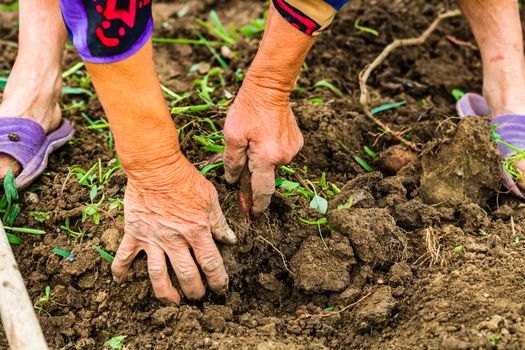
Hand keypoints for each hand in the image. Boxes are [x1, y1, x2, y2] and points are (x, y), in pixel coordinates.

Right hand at [111, 156, 235, 303]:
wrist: (156, 167)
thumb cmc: (185, 179)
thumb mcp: (210, 198)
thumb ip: (219, 222)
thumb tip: (230, 240)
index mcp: (197, 230)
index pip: (210, 263)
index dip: (218, 279)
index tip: (221, 288)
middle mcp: (175, 239)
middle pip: (186, 274)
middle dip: (195, 290)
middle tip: (198, 297)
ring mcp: (152, 238)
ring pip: (158, 274)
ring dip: (165, 292)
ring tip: (173, 302)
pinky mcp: (134, 233)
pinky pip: (124, 256)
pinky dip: (120, 270)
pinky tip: (121, 282)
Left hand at [224, 79, 302, 212]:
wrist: (270, 88)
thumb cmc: (248, 110)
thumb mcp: (232, 136)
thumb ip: (232, 162)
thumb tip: (233, 180)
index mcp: (267, 159)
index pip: (263, 191)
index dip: (257, 204)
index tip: (254, 212)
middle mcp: (284, 158)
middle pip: (267, 176)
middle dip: (255, 175)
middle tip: (243, 161)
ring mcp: (293, 150)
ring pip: (274, 165)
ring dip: (263, 161)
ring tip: (253, 142)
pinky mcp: (298, 141)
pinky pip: (281, 154)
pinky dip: (271, 151)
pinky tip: (264, 137)